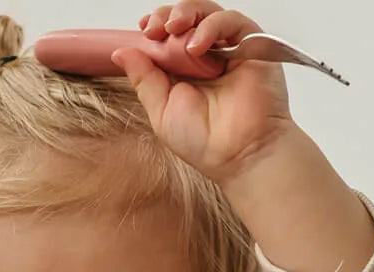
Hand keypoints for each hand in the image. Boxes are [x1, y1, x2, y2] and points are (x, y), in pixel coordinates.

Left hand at [113, 2, 294, 185]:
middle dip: (167, 16)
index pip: (167, 35)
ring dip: (186, 14)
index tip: (144, 29)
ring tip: (172, 31)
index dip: (155, 25)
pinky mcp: (252, 45)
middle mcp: (206, 57)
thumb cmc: (204, 142)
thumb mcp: (161, 111)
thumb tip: (121, 53)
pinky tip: (196, 46)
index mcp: (183, 70)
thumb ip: (143, 80)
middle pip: (187, 18)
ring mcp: (228, 49)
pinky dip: (211, 26)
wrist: (237, 154)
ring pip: (207, 13)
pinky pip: (231, 21)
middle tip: (154, 29)